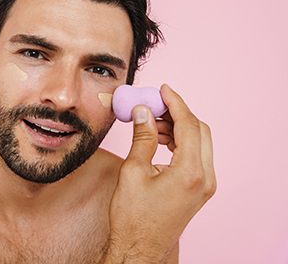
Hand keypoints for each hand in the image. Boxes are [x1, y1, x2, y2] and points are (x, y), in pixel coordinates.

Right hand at [102, 84, 215, 262]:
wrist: (139, 248)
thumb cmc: (133, 216)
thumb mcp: (133, 171)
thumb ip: (142, 138)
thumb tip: (143, 112)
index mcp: (190, 172)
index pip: (188, 125)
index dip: (175, 103)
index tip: (164, 89)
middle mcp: (205, 178)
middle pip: (200, 131)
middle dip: (177, 114)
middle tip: (154, 105)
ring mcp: (205, 185)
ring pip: (199, 143)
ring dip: (178, 128)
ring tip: (150, 123)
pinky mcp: (199, 190)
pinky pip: (196, 156)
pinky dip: (180, 142)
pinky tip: (159, 140)